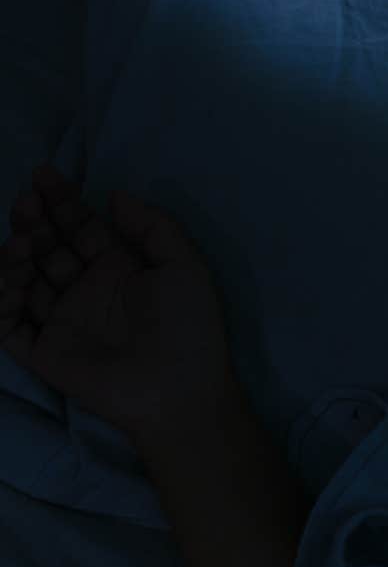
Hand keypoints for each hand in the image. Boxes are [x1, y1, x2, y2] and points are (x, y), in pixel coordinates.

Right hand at [0, 165, 240, 438]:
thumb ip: (153, 226)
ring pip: (23, 280)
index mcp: (119, 268)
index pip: (80, 227)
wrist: (182, 390)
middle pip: (47, 247)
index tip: (45, 175)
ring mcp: (63, 320)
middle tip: (27, 203)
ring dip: (14, 256)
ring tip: (22, 243)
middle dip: (34, 221)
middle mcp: (86, 290)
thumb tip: (115, 195)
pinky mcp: (44, 352)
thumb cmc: (190, 327)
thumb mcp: (185, 266)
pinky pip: (8, 324)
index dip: (62, 202)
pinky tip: (6, 279)